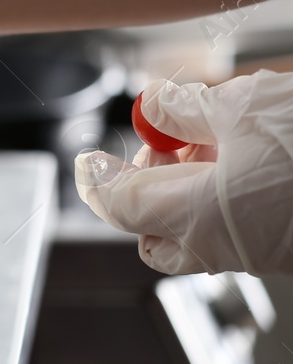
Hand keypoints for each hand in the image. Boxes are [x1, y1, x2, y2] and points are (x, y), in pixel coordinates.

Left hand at [76, 72, 292, 274]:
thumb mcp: (242, 109)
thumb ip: (183, 111)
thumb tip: (149, 108)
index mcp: (201, 218)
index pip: (121, 208)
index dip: (99, 179)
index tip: (91, 158)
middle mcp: (227, 249)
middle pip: (155, 237)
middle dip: (146, 189)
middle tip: (164, 144)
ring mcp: (261, 255)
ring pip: (198, 235)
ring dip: (187, 191)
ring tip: (210, 139)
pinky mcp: (288, 249)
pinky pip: (236, 231)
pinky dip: (224, 199)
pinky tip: (246, 154)